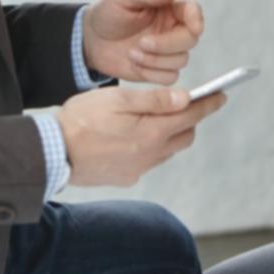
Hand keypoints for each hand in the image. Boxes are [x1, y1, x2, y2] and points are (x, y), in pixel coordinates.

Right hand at [55, 85, 226, 186]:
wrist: (52, 152)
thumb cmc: (82, 119)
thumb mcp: (118, 99)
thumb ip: (155, 100)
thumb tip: (185, 99)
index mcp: (151, 133)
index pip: (191, 116)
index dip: (208, 104)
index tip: (222, 94)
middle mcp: (150, 156)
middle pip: (183, 136)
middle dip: (189, 119)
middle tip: (183, 104)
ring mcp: (137, 170)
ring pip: (166, 150)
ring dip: (168, 134)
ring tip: (153, 118)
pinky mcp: (124, 178)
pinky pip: (147, 161)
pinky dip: (149, 147)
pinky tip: (130, 137)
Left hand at [83, 0, 203, 84]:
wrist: (92, 40)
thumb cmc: (108, 13)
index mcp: (168, 7)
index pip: (192, 11)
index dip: (197, 19)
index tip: (194, 27)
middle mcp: (173, 28)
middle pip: (190, 40)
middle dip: (167, 44)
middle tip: (142, 43)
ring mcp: (168, 50)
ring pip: (181, 61)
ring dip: (155, 60)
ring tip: (132, 53)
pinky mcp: (159, 69)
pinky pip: (170, 77)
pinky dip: (152, 73)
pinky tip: (135, 63)